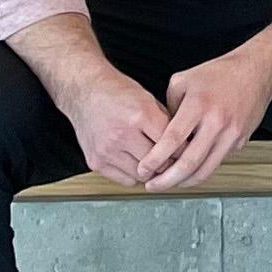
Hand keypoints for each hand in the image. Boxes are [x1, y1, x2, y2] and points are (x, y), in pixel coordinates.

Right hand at [52, 63, 172, 187]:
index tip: (186, 152)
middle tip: (171, 160)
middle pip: (158, 163)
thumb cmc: (118, 92)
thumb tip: (183, 145)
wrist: (85, 91)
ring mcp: (107, 150)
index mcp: (140, 115)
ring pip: (142, 175)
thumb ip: (165, 123)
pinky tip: (136, 162)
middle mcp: (122, 134)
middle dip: (168, 163)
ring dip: (150, 171)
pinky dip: (133, 175)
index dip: (182, 149)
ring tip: (153, 161)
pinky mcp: (96, 162)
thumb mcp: (148, 100)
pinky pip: (125, 180)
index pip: (171, 144)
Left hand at [135, 45, 271, 191]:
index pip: (172, 140)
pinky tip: (190, 169)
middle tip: (152, 185)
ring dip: (184, 182)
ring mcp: (231, 134)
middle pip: (189, 163)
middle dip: (166, 180)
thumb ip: (168, 108)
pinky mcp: (240, 141)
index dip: (155, 159)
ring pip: (205, 169)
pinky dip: (201, 169)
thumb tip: (160, 133)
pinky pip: (217, 161)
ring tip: (169, 183)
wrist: (256, 71)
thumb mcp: (184, 81)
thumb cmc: (220, 73)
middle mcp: (217, 122)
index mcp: (199, 104)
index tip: (143, 169)